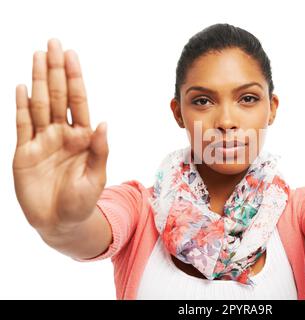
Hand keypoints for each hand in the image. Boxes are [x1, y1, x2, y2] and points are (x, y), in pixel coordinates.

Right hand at [13, 39, 108, 231]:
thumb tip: (104, 122)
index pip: (78, 101)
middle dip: (55, 70)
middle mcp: (62, 133)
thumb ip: (100, 150)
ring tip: (37, 56)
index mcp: (83, 137)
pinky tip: (20, 87)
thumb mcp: (96, 176)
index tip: (72, 55)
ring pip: (39, 104)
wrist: (61, 222)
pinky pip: (22, 125)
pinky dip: (20, 106)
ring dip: (37, 80)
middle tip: (53, 43)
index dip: (74, 79)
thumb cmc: (83, 200)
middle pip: (57, 96)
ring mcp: (42, 141)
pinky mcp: (24, 152)